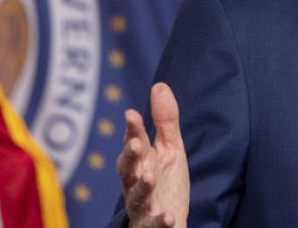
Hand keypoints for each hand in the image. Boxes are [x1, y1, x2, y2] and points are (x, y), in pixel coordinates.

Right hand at [116, 83, 188, 227]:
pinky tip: (169, 217)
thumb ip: (165, 121)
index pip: (134, 142)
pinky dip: (159, 221)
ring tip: (150, 176)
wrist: (168, 222)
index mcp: (140, 161)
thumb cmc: (166, 183)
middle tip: (136, 144)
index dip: (133, 130)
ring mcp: (141, 206)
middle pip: (127, 169)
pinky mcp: (150, 226)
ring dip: (142, 187)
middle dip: (130, 156)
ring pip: (136, 197)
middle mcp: (134, 183)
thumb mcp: (170, 150)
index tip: (132, 114)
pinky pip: (152, 225)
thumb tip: (159, 84)